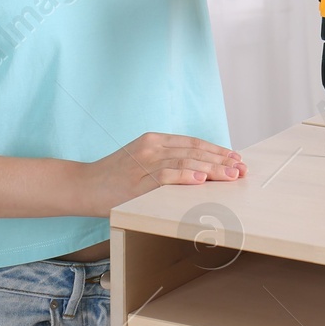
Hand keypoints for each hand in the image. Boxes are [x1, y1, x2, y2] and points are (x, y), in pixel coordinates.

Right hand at [77, 131, 246, 215]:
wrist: (82, 185)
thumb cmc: (115, 178)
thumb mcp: (143, 162)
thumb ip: (168, 162)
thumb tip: (202, 172)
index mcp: (155, 140)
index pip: (194, 143)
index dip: (217, 151)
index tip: (236, 159)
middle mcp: (152, 147)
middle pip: (195, 151)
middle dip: (221, 161)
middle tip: (241, 169)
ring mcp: (144, 162)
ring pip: (185, 161)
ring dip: (212, 169)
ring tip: (231, 175)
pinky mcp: (137, 179)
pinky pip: (166, 175)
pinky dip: (185, 176)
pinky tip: (202, 179)